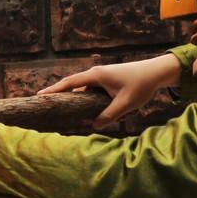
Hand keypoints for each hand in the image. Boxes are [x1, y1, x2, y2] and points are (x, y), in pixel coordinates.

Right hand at [37, 53, 180, 128]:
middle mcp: (95, 74)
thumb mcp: (125, 104)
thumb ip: (109, 116)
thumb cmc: (141, 85)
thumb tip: (93, 125)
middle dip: (57, 92)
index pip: (70, 83)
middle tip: (43, 100)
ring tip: (59, 105)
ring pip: (82, 87)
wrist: (156, 72)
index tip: (40, 95)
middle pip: (72, 84)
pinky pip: (90, 89)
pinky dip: (83, 96)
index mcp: (96, 76)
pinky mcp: (107, 79)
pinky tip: (81, 105)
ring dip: (72, 95)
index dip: (54, 90)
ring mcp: (101, 76)